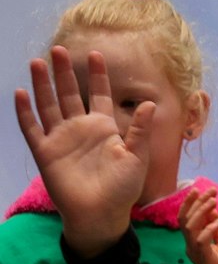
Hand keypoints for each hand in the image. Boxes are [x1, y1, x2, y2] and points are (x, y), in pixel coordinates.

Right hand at [13, 49, 150, 255]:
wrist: (101, 214)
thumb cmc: (122, 188)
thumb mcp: (137, 157)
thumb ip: (141, 130)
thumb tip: (150, 103)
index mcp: (105, 127)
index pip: (99, 95)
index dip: (97, 76)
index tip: (96, 54)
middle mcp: (81, 129)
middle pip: (70, 94)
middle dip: (65, 72)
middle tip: (59, 50)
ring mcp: (61, 139)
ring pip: (49, 105)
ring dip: (43, 85)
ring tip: (38, 63)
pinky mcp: (45, 152)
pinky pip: (32, 128)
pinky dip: (25, 112)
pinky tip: (20, 93)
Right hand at [178, 187, 217, 263]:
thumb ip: (216, 224)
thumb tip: (212, 207)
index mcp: (193, 240)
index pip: (185, 218)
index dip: (191, 203)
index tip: (200, 189)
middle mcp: (190, 244)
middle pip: (185, 219)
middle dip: (196, 202)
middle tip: (210, 191)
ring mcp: (194, 251)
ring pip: (189, 226)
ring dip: (201, 211)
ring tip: (213, 201)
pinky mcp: (202, 257)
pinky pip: (200, 239)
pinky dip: (209, 228)